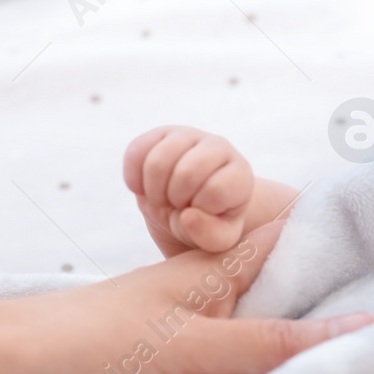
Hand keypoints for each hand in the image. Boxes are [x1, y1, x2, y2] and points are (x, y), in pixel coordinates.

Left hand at [0, 221, 370, 373]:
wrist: (1, 366)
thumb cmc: (87, 347)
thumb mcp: (189, 351)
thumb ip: (272, 346)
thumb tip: (365, 330)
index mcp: (225, 266)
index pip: (307, 242)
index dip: (358, 250)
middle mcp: (219, 288)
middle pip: (300, 291)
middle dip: (348, 308)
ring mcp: (203, 323)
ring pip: (276, 328)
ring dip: (313, 347)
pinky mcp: (186, 358)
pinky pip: (249, 358)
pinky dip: (277, 372)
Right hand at [123, 126, 258, 254]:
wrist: (186, 205)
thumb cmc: (208, 223)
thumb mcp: (218, 239)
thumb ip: (210, 235)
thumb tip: (188, 216)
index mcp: (239, 174)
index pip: (217, 189)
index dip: (200, 209)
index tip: (198, 213)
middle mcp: (219, 148)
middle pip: (186, 172)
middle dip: (174, 199)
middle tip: (176, 206)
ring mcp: (189, 136)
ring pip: (159, 159)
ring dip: (153, 189)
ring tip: (162, 198)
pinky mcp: (160, 133)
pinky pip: (136, 151)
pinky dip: (133, 178)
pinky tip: (143, 189)